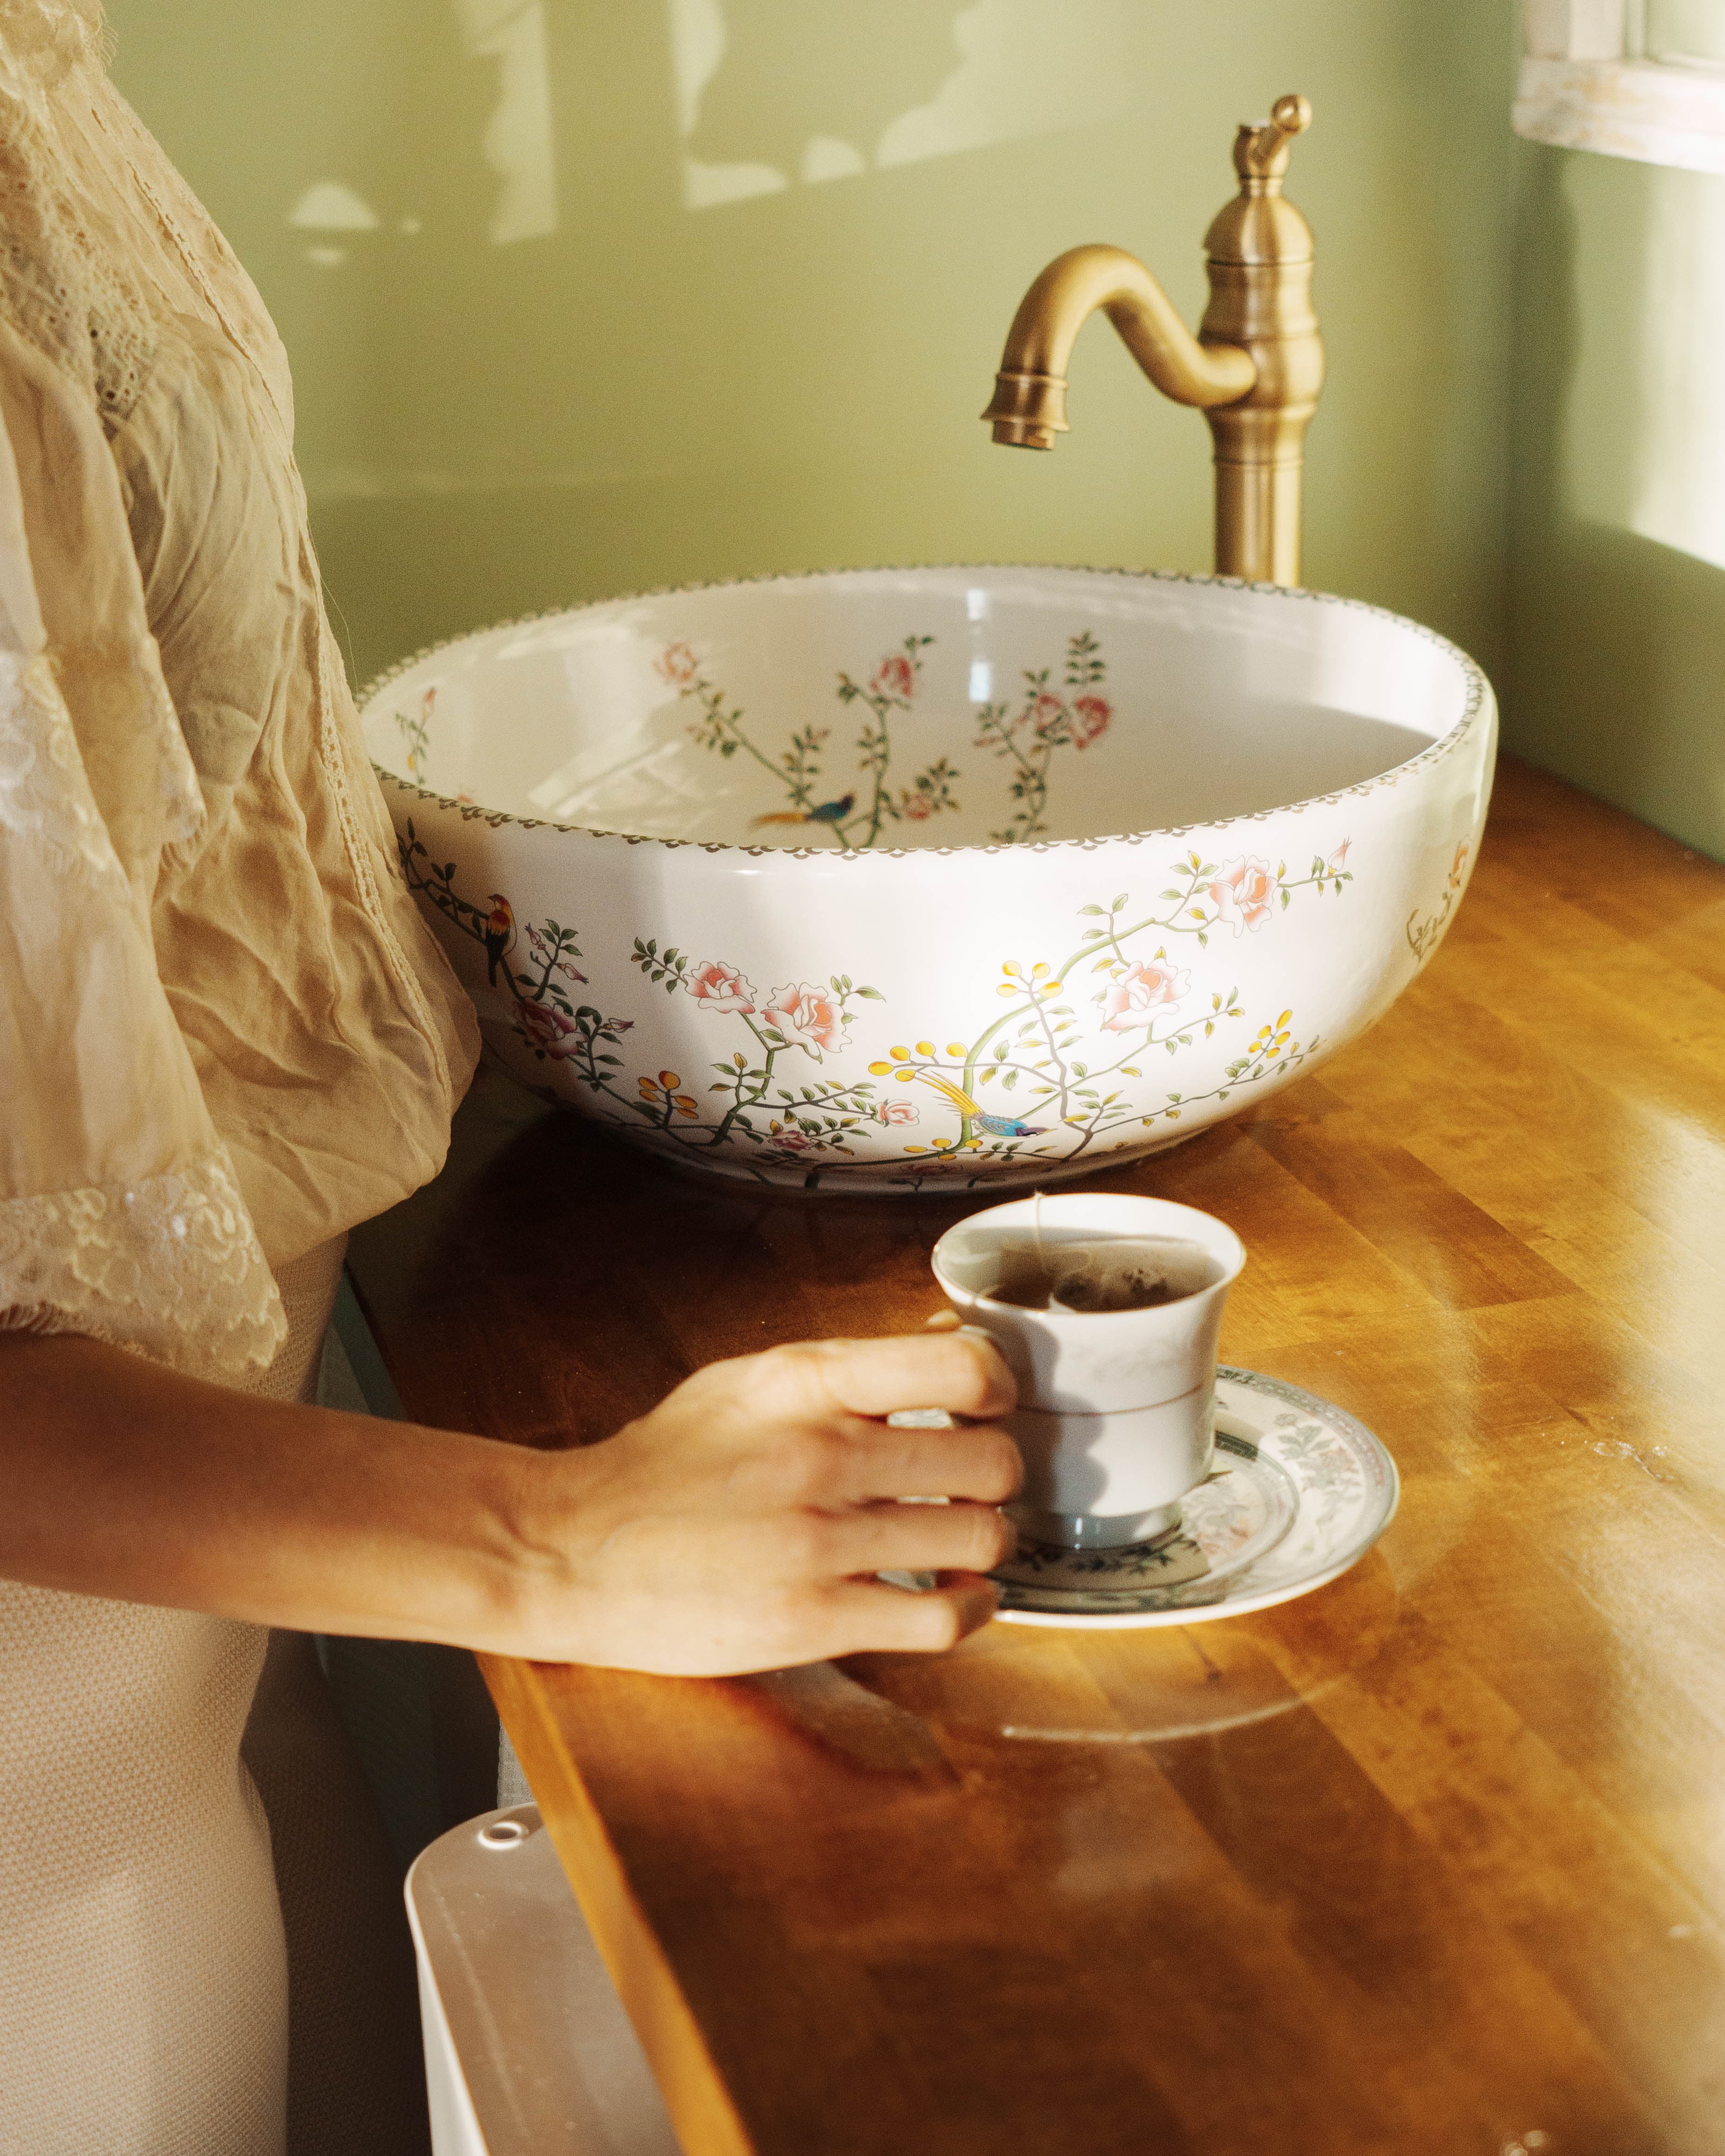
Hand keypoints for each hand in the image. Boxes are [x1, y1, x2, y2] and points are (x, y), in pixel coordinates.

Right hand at [511, 1332, 1020, 1675]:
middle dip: (994, 1476)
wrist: (569, 1549)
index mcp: (805, 1383)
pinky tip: (954, 1596)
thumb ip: (845, 1372)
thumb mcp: (749, 1383)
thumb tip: (947, 1354)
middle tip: (970, 1485)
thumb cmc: (662, 1465)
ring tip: (961, 1541)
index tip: (986, 1407)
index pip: (961, 1368)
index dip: (997, 1390)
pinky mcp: (813, 1621)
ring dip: (984, 1542)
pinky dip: (968, 1609)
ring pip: (980, 1539)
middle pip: (990, 1462)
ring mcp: (819, 1543)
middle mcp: (821, 1456)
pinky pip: (943, 1618)